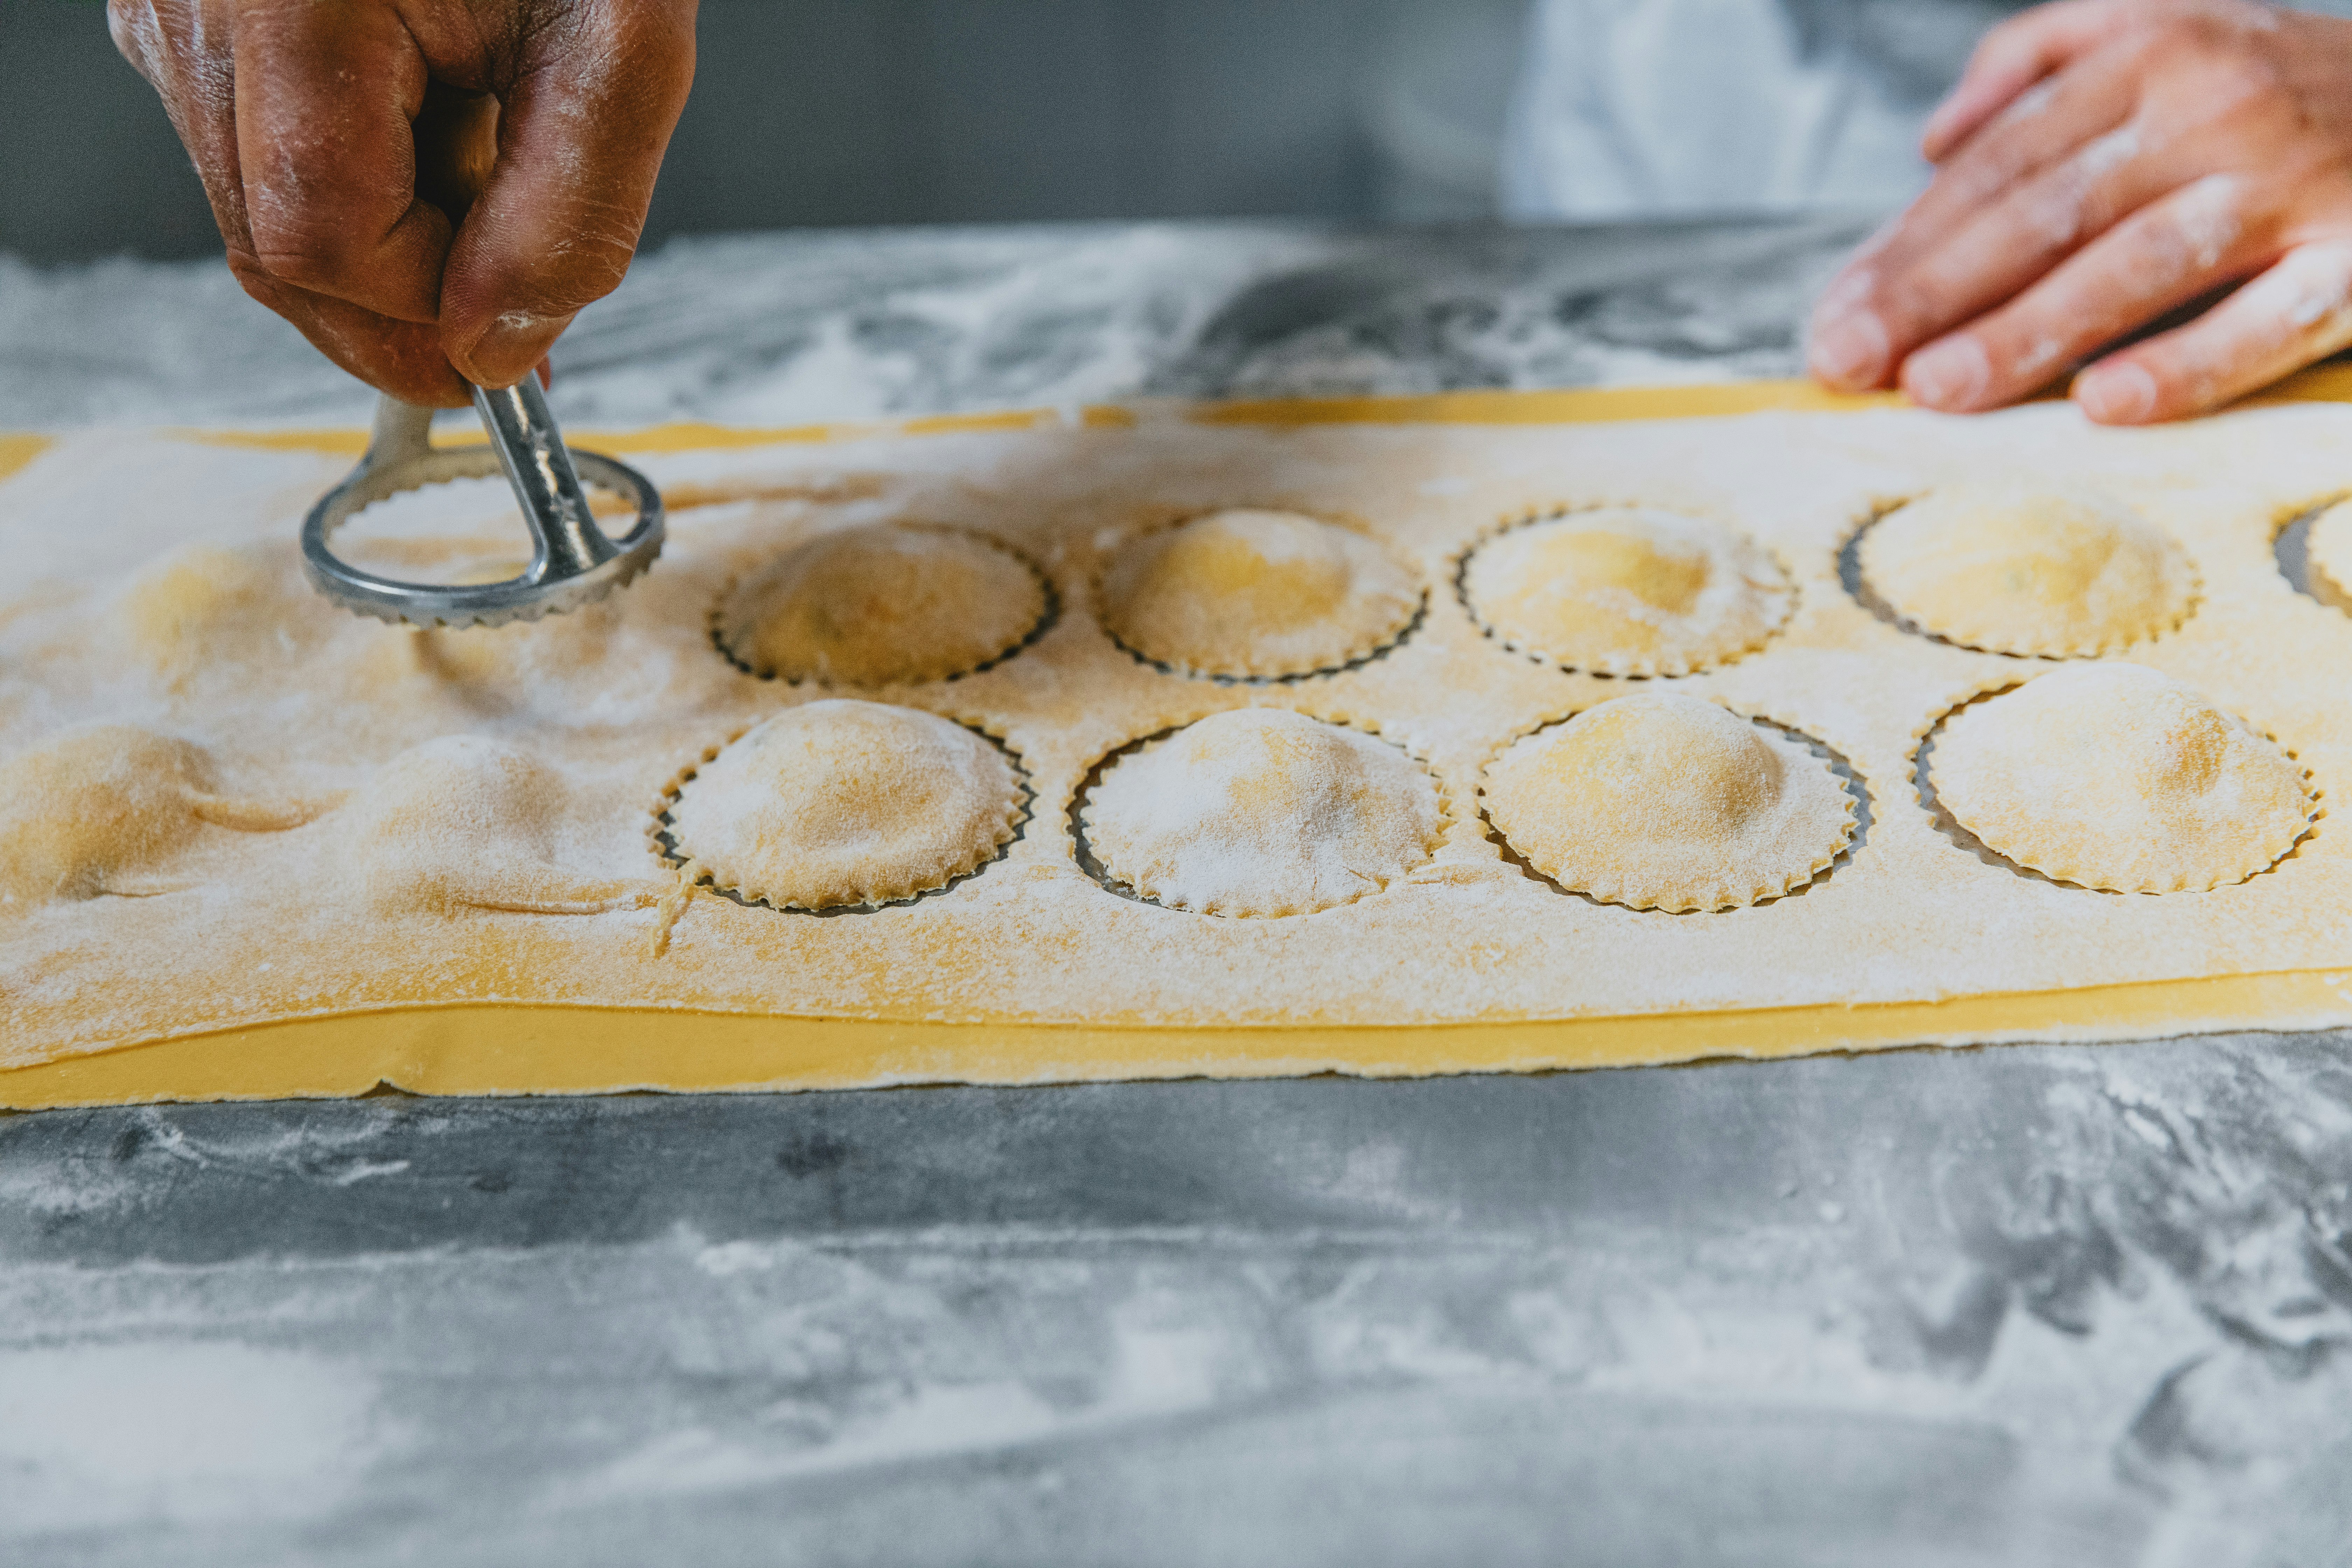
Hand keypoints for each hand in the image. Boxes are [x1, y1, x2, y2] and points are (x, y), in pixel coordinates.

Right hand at [107, 0, 695, 405]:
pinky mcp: (191, 12)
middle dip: (407, 297)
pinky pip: (263, 148)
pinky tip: (437, 115)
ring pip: (265, 211)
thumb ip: (568, 214)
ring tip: (486, 152)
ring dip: (391, 235)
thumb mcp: (615, 44)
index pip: (323, 244)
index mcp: (289, 5)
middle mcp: (197, 7)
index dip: (429, 310)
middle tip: (520, 286)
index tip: (526, 327)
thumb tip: (496, 347)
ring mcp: (175, 9)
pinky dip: (363, 175)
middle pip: (278, 247)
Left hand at [1808, 0, 2351, 423]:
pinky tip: (2104, 405)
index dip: (1908, 244)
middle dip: (1935, 294)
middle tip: (1848, 360)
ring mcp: (2287, 190)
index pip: (1999, 166)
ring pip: (2134, 270)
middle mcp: (2214, 115)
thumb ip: (2035, 61)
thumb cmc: (2265, 77)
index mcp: (2152, 56)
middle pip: (2046, 216)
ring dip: (2027, 334)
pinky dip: (2184, 367)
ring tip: (1933, 389)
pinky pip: (2262, 325)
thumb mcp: (2158, 27)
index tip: (1836, 310)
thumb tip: (1932, 144)